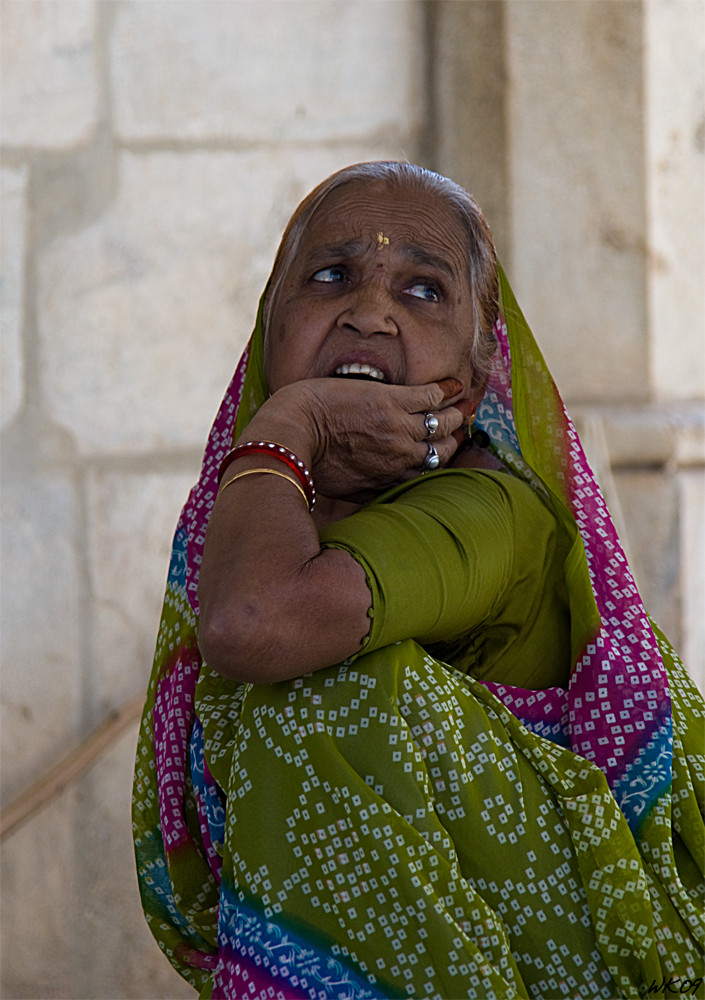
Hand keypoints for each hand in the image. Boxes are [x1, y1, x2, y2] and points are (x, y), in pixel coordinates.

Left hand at [251, 376, 475, 500]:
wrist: (295, 434)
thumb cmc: (313, 463)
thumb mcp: (346, 489)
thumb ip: (372, 490)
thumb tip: (386, 493)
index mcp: (392, 478)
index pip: (430, 470)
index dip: (441, 457)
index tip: (446, 448)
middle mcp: (403, 456)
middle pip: (443, 448)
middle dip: (454, 436)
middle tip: (460, 423)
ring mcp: (401, 428)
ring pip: (442, 421)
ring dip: (455, 412)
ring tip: (463, 404)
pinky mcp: (392, 401)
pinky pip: (430, 396)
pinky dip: (445, 390)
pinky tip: (454, 385)